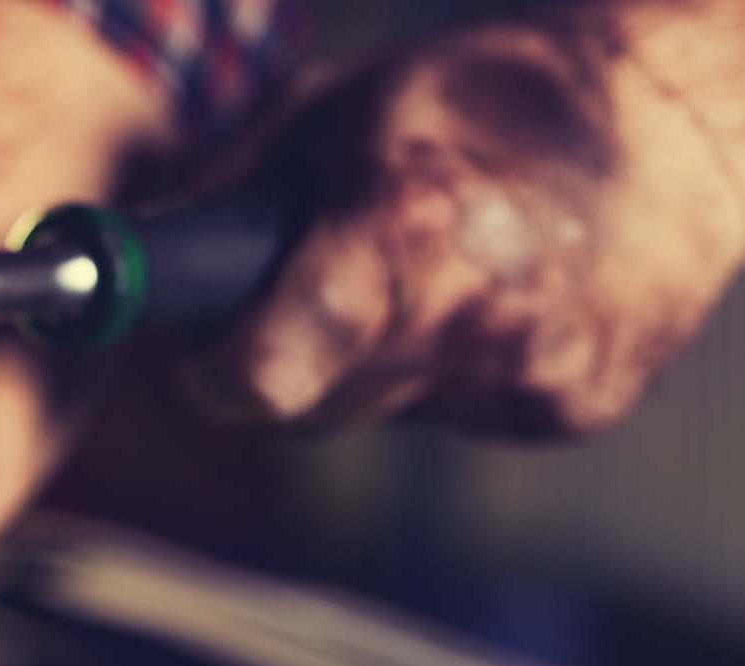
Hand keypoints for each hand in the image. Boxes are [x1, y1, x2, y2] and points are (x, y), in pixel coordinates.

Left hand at [192, 17, 744, 434]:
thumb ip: (230, 191)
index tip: (203, 360)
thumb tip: (137, 260)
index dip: (216, 376)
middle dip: (285, 365)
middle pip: (310, 410)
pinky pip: (452, 417)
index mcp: (402, 238)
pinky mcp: (568, 412)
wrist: (675, 130)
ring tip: (411, 277)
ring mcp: (526, 380)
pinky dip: (442, 374)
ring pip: (379, 417)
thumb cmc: (485, 102)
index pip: (268, 374)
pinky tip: (481, 303)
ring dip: (364, 368)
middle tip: (306, 294)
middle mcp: (469, 324)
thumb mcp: (339, 110)